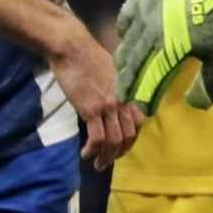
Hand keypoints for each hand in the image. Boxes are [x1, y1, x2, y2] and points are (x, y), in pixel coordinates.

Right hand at [52, 28, 143, 170]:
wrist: (73, 48)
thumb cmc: (89, 58)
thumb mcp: (113, 74)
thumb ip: (118, 90)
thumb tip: (115, 105)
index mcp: (130, 92)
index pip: (140, 122)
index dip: (132, 138)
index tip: (122, 146)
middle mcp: (124, 101)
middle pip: (129, 135)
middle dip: (120, 152)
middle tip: (109, 160)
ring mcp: (109, 106)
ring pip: (115, 141)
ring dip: (106, 157)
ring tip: (97, 164)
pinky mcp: (92, 109)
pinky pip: (97, 138)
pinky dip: (93, 150)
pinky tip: (85, 154)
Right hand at [113, 0, 212, 113]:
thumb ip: (208, 84)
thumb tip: (194, 105)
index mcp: (169, 51)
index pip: (150, 81)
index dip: (146, 98)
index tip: (145, 110)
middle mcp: (150, 34)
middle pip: (133, 64)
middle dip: (128, 83)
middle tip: (124, 96)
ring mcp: (144, 13)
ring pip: (126, 43)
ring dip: (124, 61)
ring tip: (123, 72)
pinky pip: (125, 18)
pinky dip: (123, 32)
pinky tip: (126, 37)